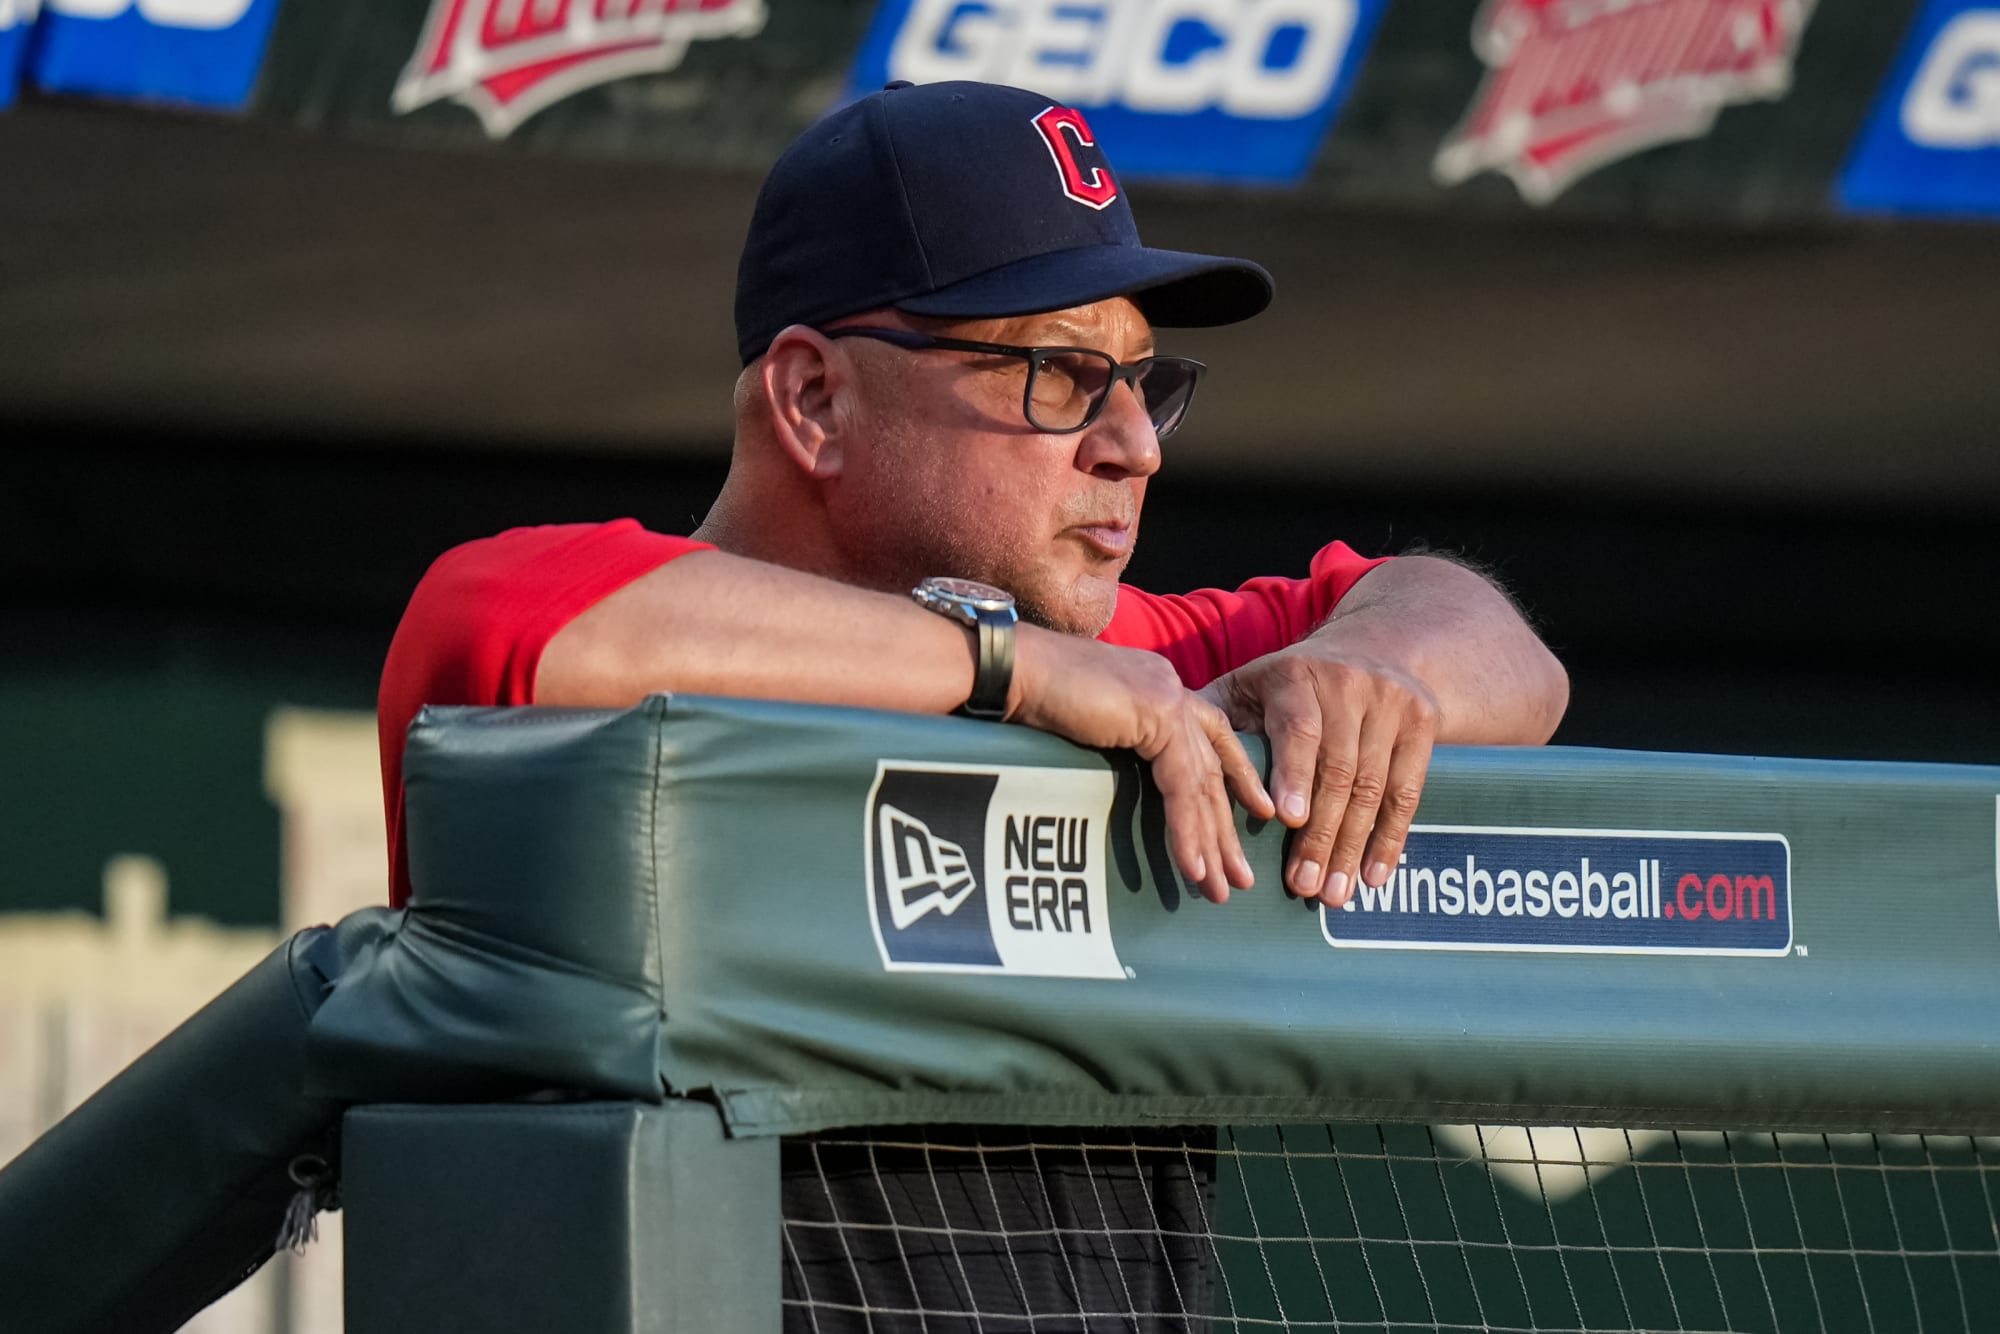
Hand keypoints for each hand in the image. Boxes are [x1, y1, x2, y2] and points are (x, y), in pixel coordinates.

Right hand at [1010, 627, 1273, 902]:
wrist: (1011, 670)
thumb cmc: (1030, 693)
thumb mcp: (1089, 721)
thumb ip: (1119, 738)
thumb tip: (1122, 769)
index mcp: (1158, 685)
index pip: (1212, 735)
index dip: (1238, 774)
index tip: (1257, 809)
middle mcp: (1172, 689)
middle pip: (1213, 768)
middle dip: (1227, 829)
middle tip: (1240, 877)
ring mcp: (1169, 699)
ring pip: (1202, 784)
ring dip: (1212, 843)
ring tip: (1222, 887)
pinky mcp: (1159, 717)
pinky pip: (1182, 787)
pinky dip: (1187, 831)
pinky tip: (1192, 867)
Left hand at [1199, 647, 1438, 907]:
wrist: (1372, 648)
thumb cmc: (1287, 687)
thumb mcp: (1246, 689)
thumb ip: (1217, 725)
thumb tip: (1176, 765)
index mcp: (1295, 675)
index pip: (1299, 729)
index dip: (1295, 774)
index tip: (1287, 819)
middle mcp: (1348, 682)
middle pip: (1338, 769)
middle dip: (1321, 833)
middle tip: (1303, 886)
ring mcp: (1391, 700)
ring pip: (1374, 786)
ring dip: (1354, 846)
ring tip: (1333, 894)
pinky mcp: (1423, 721)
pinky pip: (1408, 790)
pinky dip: (1391, 838)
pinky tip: (1373, 875)